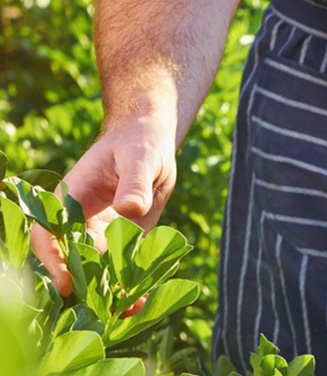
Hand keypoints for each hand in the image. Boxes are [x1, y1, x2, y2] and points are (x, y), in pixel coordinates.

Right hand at [30, 115, 176, 295]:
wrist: (151, 143)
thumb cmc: (138, 145)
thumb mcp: (139, 158)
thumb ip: (134, 183)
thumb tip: (129, 208)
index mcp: (70, 200)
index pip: (48, 235)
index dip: (53, 259)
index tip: (67, 282)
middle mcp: (80, 222)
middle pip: (72, 261)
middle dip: (85, 285)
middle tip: (105, 307)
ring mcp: (103, 234)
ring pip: (98, 270)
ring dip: (110, 291)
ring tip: (129, 309)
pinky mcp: (126, 241)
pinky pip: (123, 267)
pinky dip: (130, 285)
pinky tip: (142, 302)